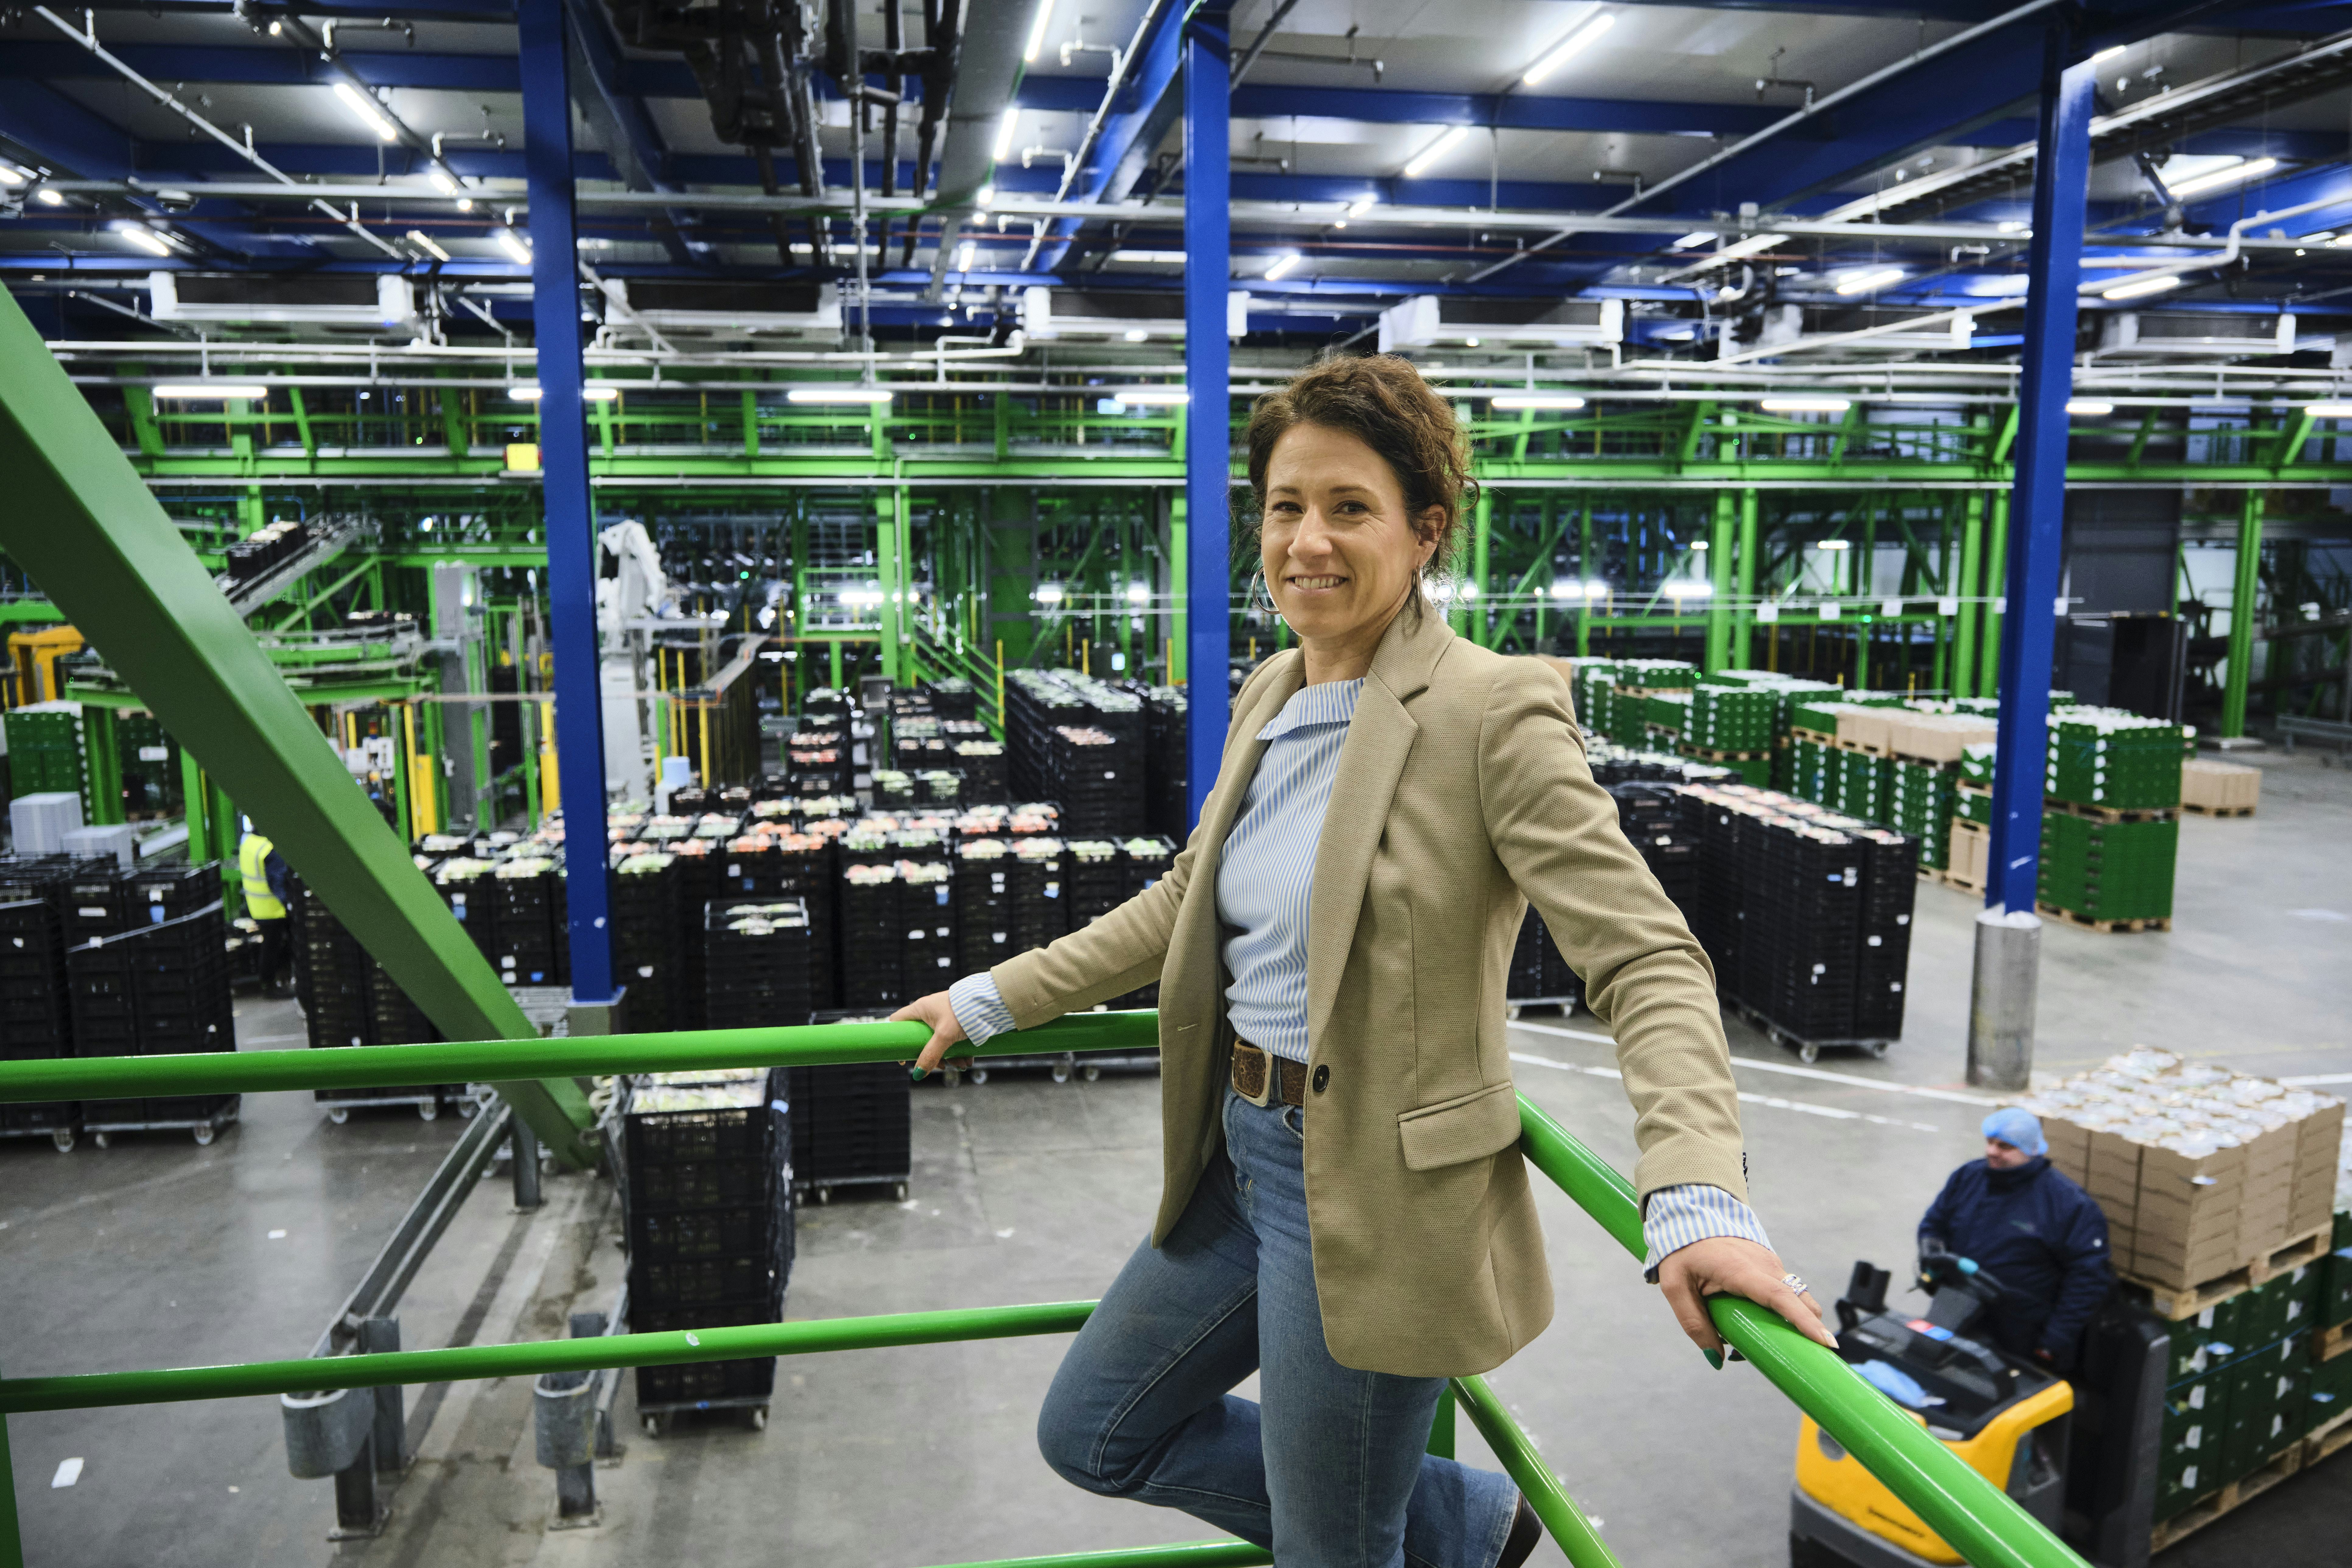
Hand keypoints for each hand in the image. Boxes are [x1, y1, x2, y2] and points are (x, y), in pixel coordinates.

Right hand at [890, 990, 967, 1077]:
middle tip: (941, 1065)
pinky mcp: (956, 1021)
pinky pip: (952, 1040)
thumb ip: (931, 1054)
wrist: (990, 1001)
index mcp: (920, 1009)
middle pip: (920, 1038)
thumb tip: (918, 1074)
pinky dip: (959, 1051)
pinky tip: (968, 1059)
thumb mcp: (944, 1036)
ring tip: (962, 1064)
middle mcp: (930, 1012)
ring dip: (949, 1056)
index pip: (897, 1021)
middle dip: (931, 1055)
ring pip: (939, 1042)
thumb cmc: (963, 1013)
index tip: (903, 1056)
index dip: (896, 1038)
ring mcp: (943, 1016)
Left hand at [1657, 1236, 1837, 1360]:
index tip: (1826, 1343)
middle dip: (1812, 1329)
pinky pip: (1786, 1291)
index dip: (1804, 1321)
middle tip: (1816, 1357)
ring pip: (1797, 1296)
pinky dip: (1786, 1310)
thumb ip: (1693, 1323)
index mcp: (1741, 1270)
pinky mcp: (1770, 1265)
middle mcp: (1764, 1265)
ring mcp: (1771, 1263)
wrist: (1690, 1214)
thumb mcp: (1675, 1287)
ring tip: (1784, 1347)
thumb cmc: (1682, 1251)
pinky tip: (1767, 1326)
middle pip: (1800, 1300)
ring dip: (1796, 1321)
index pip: (1780, 1297)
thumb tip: (1716, 1359)